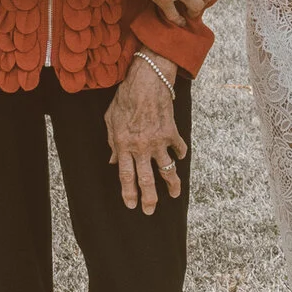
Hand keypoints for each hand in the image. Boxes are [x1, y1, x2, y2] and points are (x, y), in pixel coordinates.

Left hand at [105, 59, 186, 211]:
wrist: (147, 80)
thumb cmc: (125, 97)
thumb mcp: (111, 119)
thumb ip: (112, 142)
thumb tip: (114, 161)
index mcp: (123, 144)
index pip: (126, 176)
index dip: (129, 193)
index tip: (132, 205)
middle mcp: (141, 147)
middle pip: (146, 180)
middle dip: (149, 199)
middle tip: (150, 211)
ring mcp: (158, 141)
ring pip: (167, 170)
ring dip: (172, 185)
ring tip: (174, 195)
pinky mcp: (172, 132)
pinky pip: (179, 149)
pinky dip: (180, 154)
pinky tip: (180, 157)